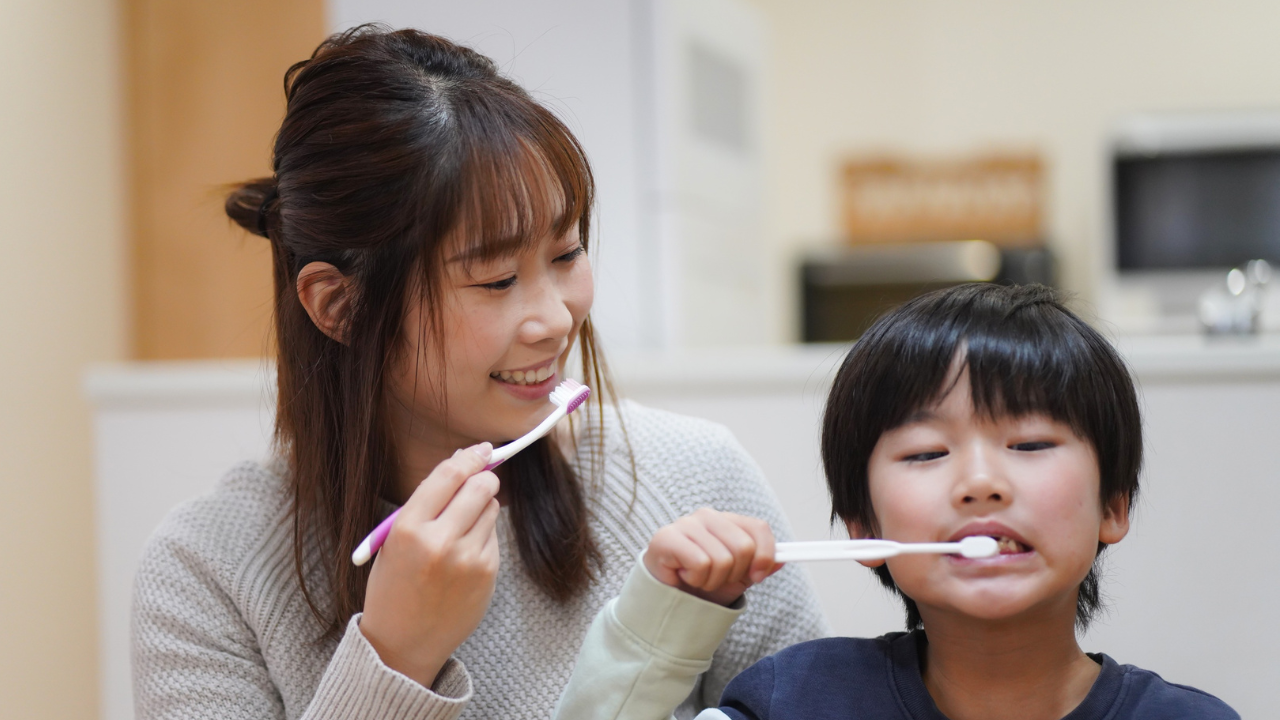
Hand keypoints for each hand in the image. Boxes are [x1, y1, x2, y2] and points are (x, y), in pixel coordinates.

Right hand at [359, 443, 500, 686]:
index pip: (448, 475)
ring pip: (491, 509)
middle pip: (480, 486)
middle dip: (484, 477)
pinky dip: (483, 537)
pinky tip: (463, 556)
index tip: (481, 449)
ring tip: (460, 529)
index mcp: (408, 529)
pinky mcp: (487, 574)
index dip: (469, 457)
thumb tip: (464, 463)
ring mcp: (467, 559)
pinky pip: (493, 537)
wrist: (402, 643)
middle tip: (482, 476)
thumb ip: (427, 503)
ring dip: (482, 508)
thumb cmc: (395, 585)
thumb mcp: (394, 541)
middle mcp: (440, 542)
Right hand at [643, 508, 781, 606]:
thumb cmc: (700, 582)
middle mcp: (707, 516)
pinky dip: (696, 578)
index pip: (759, 528)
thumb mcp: (737, 577)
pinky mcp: (667, 537)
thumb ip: (759, 566)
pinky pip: (701, 563)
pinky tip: (684, 575)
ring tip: (697, 577)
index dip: (765, 555)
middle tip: (716, 578)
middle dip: (734, 573)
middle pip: (744, 547)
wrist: (666, 596)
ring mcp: (686, 524)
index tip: (757, 576)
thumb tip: (782, 560)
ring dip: (712, 580)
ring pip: (722, 559)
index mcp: (727, 521)